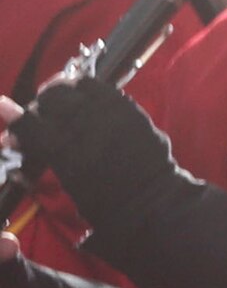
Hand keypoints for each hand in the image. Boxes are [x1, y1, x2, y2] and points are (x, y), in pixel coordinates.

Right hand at [9, 72, 180, 210]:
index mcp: (66, 151)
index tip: (18, 134)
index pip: (28, 123)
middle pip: (49, 98)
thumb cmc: (104, 201)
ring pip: (71, 86)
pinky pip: (98, 86)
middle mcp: (87, 127)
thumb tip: (8, 132)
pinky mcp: (128, 108)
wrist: (151, 200)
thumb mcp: (64, 180)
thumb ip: (38, 150)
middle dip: (39, 108)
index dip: (17, 126)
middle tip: (43, 120)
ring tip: (62, 108)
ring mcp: (110, 114)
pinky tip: (83, 103)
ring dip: (60, 94)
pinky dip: (85, 90)